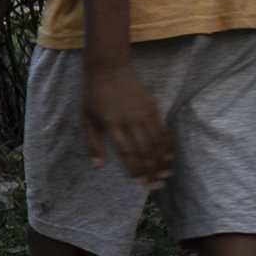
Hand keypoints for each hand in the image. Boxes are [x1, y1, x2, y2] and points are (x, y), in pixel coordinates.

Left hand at [82, 62, 171, 187]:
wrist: (109, 68)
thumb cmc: (93, 96)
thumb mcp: (86, 119)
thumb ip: (93, 144)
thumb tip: (100, 167)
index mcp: (112, 125)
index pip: (127, 153)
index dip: (134, 170)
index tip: (139, 183)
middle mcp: (130, 121)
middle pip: (145, 151)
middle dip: (151, 171)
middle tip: (155, 187)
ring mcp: (144, 113)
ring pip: (156, 142)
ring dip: (162, 161)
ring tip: (165, 177)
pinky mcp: (153, 107)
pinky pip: (163, 129)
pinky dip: (167, 145)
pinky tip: (169, 157)